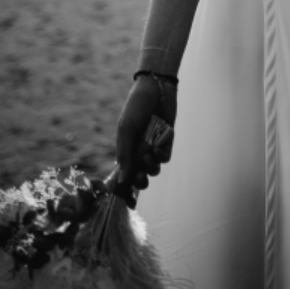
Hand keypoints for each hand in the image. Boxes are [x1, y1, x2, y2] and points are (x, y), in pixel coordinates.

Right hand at [114, 75, 176, 203]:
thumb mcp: (127, 130)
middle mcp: (138, 151)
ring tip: (148, 153)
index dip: (124, 189)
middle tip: (140, 176)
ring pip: (153, 170)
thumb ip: (125, 155)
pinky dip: (161, 156)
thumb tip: (123, 180)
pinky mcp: (166, 142)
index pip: (123, 175)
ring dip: (151, 167)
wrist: (156, 89)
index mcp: (124, 150)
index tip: (126, 199)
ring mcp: (152, 148)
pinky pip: (164, 158)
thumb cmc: (136, 108)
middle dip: (140, 182)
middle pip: (139, 178)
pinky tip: (157, 146)